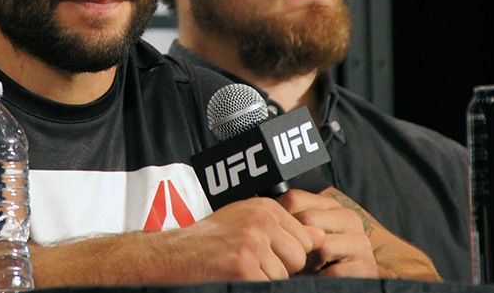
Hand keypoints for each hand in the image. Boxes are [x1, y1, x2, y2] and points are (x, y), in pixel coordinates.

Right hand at [179, 196, 326, 280]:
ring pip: (283, 276)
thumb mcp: (245, 221)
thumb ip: (283, 227)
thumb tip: (320, 235)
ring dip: (263, 278)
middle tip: (249, 262)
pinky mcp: (244, 268)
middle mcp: (261, 221)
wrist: (173, 255)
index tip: (264, 252)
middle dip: (279, 267)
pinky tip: (234, 276)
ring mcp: (253, 244)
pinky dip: (252, 286)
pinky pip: (267, 286)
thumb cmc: (208, 240)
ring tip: (237, 268)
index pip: (305, 238)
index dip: (286, 252)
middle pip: (298, 258)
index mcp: (264, 207)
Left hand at [279, 189, 377, 277]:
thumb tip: (261, 218)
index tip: (275, 235)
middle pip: (306, 221)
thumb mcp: (308, 230)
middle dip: (293, 243)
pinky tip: (317, 278)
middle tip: (287, 256)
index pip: (294, 199)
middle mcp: (348, 218)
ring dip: (307, 263)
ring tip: (302, 269)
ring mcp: (360, 242)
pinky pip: (333, 272)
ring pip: (321, 246)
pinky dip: (320, 279)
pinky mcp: (365, 267)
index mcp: (330, 204)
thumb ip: (291, 219)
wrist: (358, 274)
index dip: (279, 220)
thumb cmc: (323, 254)